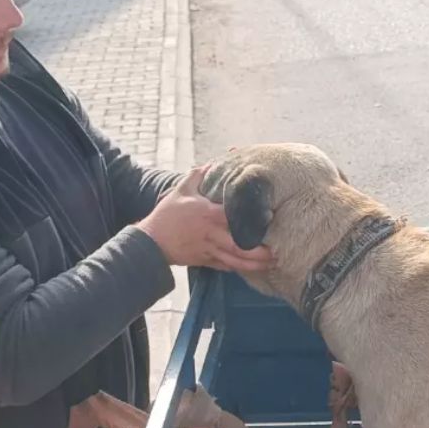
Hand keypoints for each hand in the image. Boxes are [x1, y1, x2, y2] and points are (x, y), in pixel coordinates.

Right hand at [137, 163, 275, 271]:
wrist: (151, 241)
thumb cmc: (168, 213)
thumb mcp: (183, 189)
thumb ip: (201, 174)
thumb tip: (219, 159)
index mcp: (208, 214)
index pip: (234, 217)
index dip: (253, 220)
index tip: (270, 218)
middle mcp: (211, 234)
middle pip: (239, 246)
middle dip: (259, 252)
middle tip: (277, 252)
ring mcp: (209, 250)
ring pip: (236, 261)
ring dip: (255, 265)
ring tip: (272, 264)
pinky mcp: (205, 261)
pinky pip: (226, 266)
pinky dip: (240, 268)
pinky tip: (253, 268)